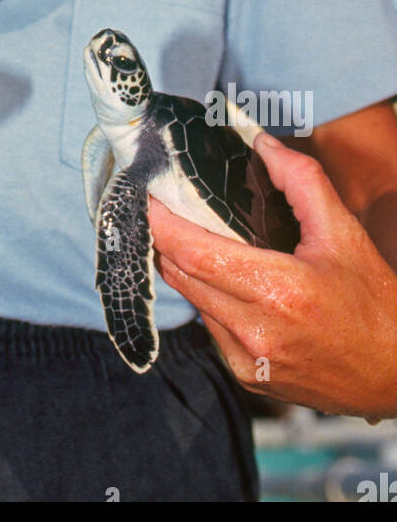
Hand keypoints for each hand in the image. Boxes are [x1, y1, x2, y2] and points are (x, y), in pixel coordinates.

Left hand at [148, 131, 396, 419]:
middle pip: (181, 274)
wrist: (396, 375)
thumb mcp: (345, 234)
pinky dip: (210, 298)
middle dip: (166, 238)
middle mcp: (257, 330)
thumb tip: (263, 144)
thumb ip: (302, 181)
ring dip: (189, 267)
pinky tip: (231, 283)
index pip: (193, 252)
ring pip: (192, 299)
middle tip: (166, 206)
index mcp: (280, 291)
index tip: (148, 194)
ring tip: (198, 237)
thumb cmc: (376, 305)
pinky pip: (210, 326)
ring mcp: (248, 360)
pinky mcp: (247, 377)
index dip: (160, 221)